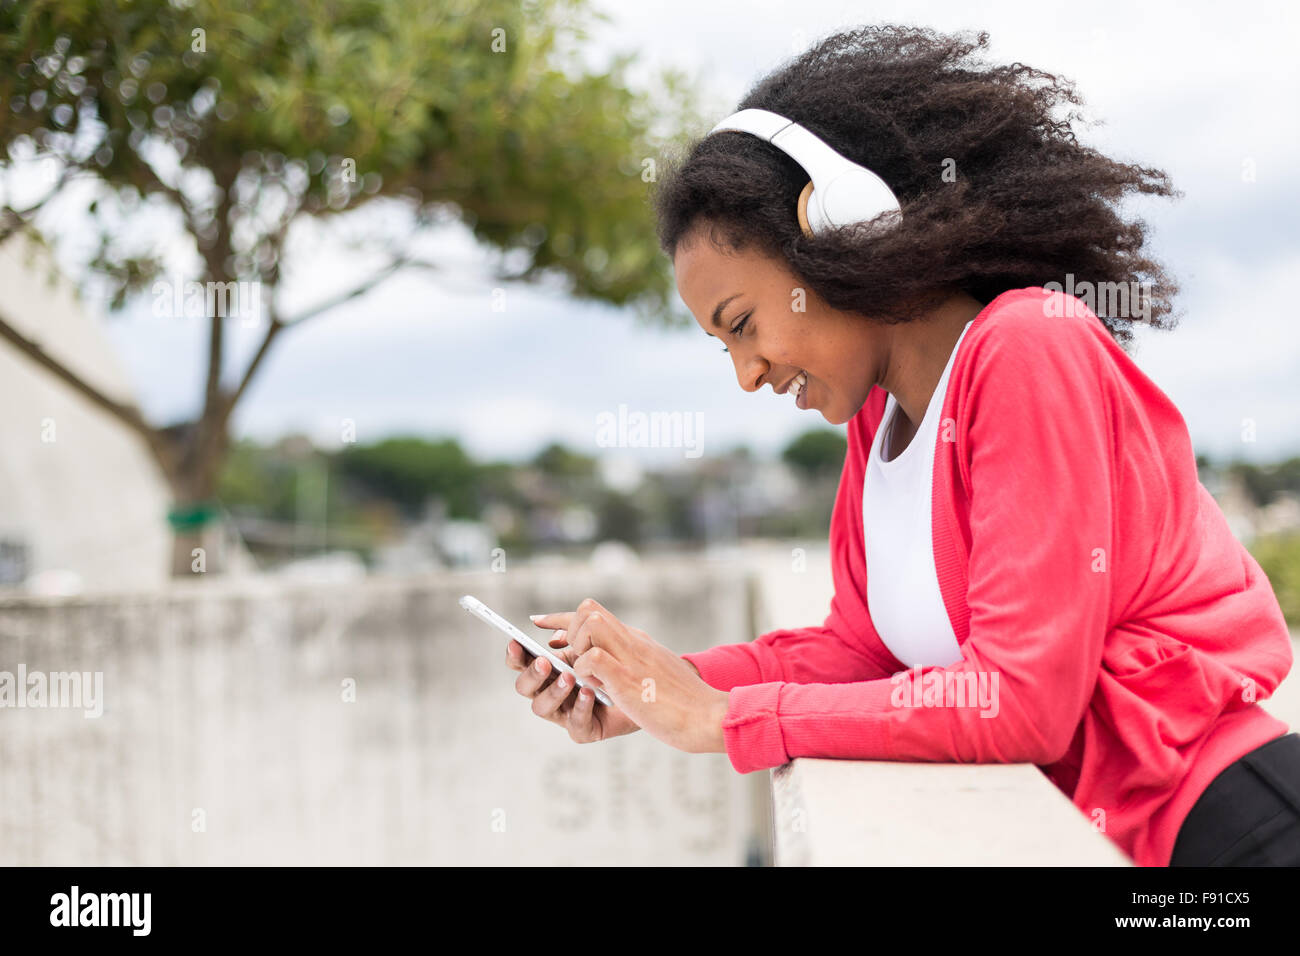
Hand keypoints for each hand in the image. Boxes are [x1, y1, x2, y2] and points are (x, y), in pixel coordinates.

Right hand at [505, 632, 640, 743]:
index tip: (517, 642)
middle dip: (531, 674)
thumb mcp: (591, 641)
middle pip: (524, 687)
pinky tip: (588, 693)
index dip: (515, 655)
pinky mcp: (584, 730)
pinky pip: (575, 724)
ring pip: (542, 707)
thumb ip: (570, 631)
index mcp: (548, 669)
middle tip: (545, 662)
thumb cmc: (614, 663)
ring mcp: (565, 712)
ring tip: (569, 677)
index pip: (522, 663)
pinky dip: (580, 707)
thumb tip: (543, 625)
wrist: (647, 688)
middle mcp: (551, 691)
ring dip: (553, 691)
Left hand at [530, 598, 729, 754]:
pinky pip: (592, 658)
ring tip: (586, 675)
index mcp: (637, 641)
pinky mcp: (628, 679)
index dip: (562, 618)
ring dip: (577, 649)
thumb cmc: (683, 703)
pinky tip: (594, 689)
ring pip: (590, 624)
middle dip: (567, 632)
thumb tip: (600, 668)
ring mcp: (630, 658)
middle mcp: (632, 642)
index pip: (594, 613)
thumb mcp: (654, 674)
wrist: (709, 716)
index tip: (541, 623)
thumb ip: (629, 665)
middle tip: (571, 660)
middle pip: (588, 609)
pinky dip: (584, 671)